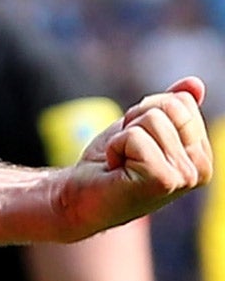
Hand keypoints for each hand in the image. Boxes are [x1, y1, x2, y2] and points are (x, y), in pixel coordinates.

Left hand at [56, 76, 209, 237]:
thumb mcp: (141, 128)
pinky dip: (115, 146)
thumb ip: (171, 107)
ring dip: (123, 135)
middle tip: (126, 149)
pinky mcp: (162, 180)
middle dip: (136, 120)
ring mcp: (184, 177)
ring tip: (121, 160)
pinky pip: (135, 137)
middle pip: (170, 106)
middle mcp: (201, 169)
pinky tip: (115, 168)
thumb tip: (195, 83)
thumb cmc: (110, 163)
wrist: (78, 196)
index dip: (146, 112)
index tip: (135, 140)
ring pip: (152, 119)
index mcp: (201, 155)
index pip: (182, 102)